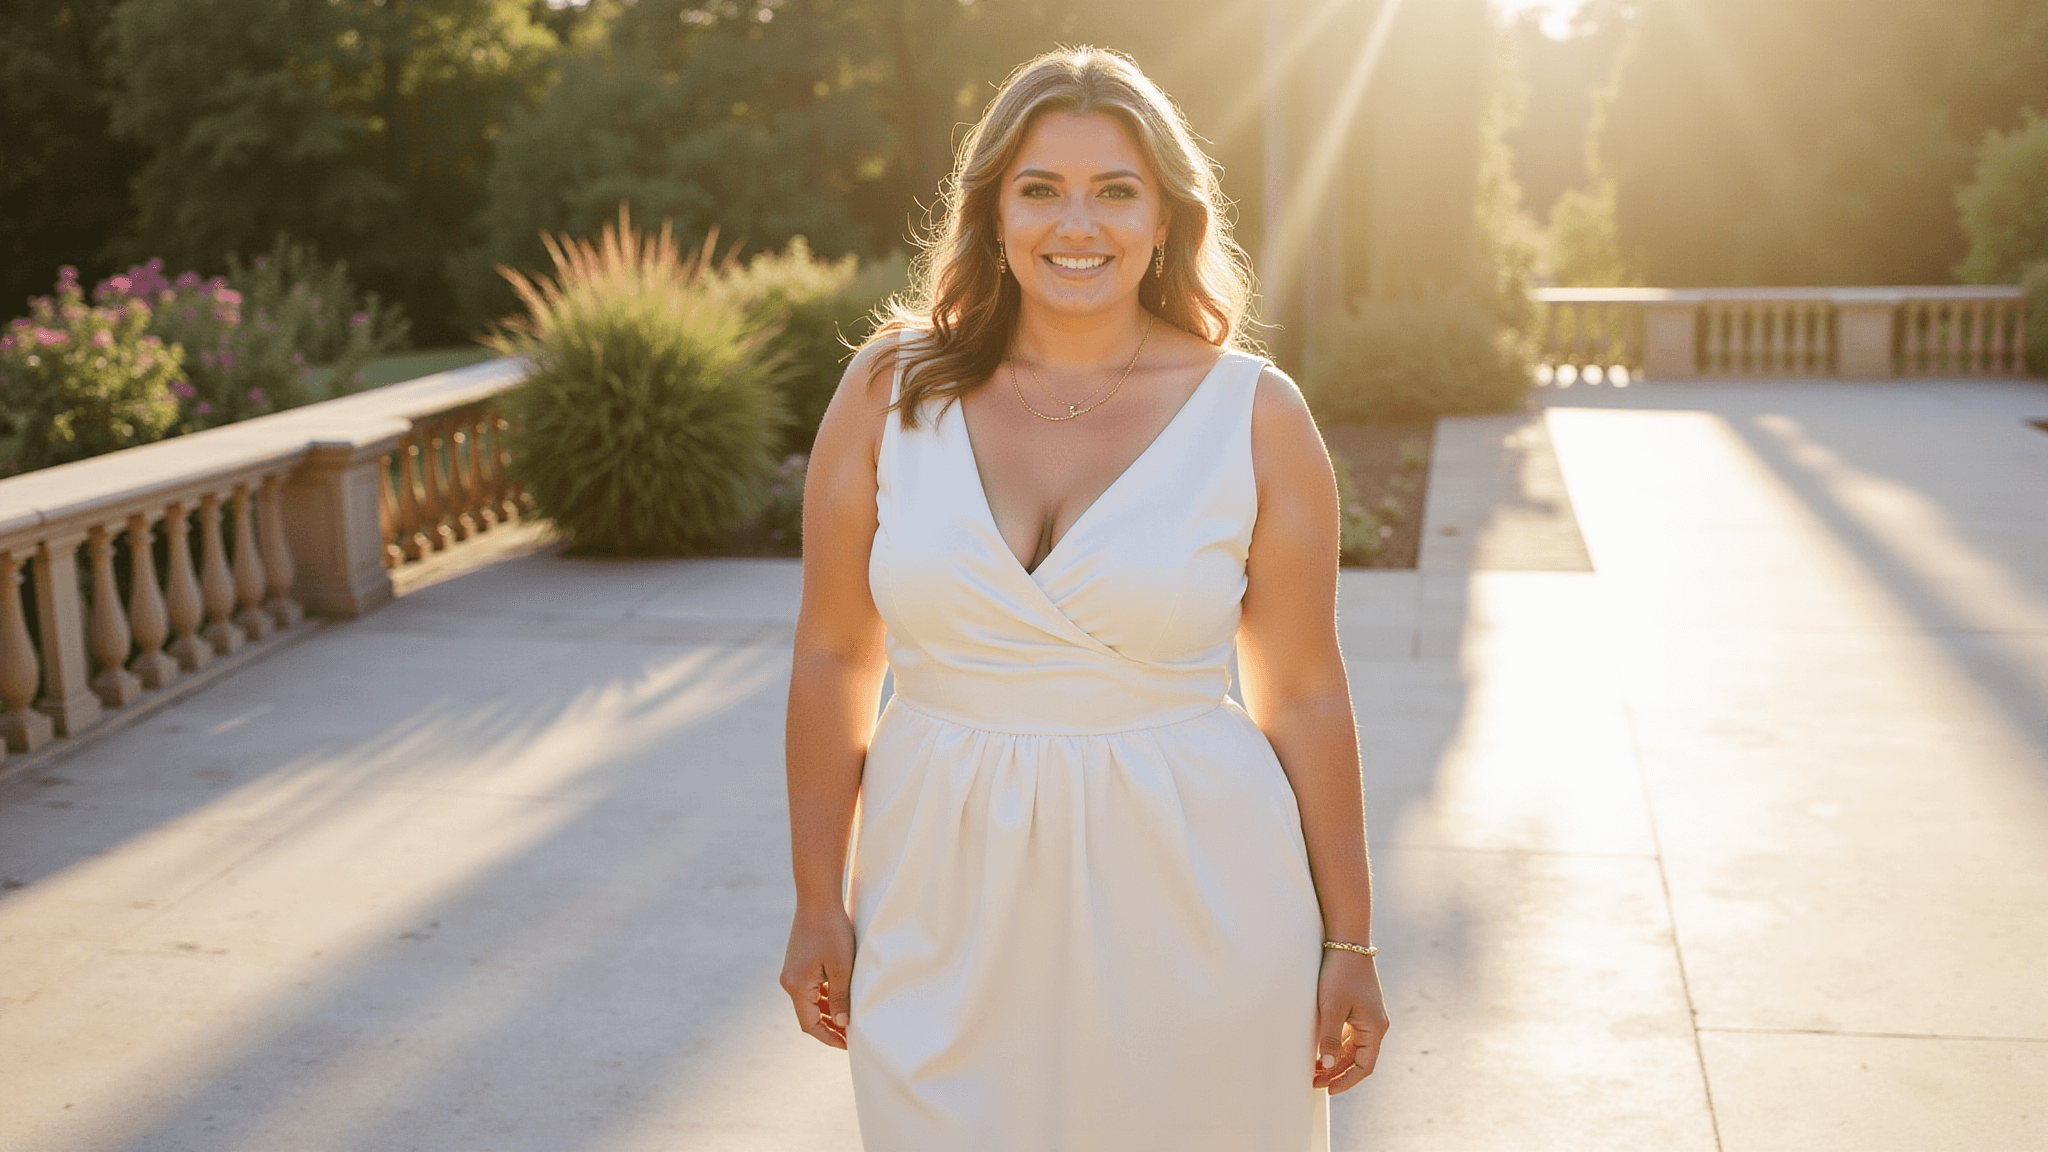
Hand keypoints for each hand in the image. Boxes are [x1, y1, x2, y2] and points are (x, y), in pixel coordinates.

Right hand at [779, 901, 855, 1048]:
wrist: (817, 898)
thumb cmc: (832, 930)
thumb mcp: (841, 966)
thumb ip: (841, 998)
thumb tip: (843, 1025)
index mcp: (796, 987)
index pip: (810, 1025)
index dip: (829, 1037)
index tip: (848, 1045)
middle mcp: (789, 982)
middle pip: (809, 1015)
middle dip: (829, 1027)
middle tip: (851, 1037)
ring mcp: (792, 972)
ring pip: (810, 1002)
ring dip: (828, 1012)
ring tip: (850, 1020)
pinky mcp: (798, 963)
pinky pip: (810, 988)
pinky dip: (825, 997)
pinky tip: (841, 998)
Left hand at [1311, 949, 1388, 1093]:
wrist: (1346, 942)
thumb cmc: (1340, 973)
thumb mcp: (1332, 1007)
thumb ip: (1329, 1038)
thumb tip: (1326, 1066)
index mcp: (1375, 1028)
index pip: (1364, 1067)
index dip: (1346, 1081)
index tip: (1327, 1090)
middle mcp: (1375, 1025)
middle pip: (1357, 1059)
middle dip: (1336, 1072)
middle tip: (1313, 1081)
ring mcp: (1367, 1016)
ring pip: (1352, 1048)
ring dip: (1334, 1059)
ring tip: (1312, 1069)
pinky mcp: (1358, 1008)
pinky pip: (1349, 1035)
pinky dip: (1335, 1045)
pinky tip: (1319, 1049)